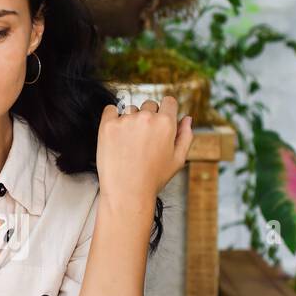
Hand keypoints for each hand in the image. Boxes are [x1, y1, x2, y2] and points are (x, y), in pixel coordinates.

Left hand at [96, 96, 193, 210]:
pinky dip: (112, 118)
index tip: (159, 121)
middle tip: (143, 140)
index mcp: (166, 123)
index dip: (166, 111)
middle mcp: (147, 117)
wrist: (126, 193)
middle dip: (148, 117)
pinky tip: (116, 135)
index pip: (168, 101)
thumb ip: (186, 136)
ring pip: (130, 109)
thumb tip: (187, 118)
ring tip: (129, 143)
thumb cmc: (153, 179)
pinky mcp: (108, 125)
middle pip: (149, 105)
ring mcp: (126, 120)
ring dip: (130, 120)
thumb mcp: (177, 160)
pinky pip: (110, 110)